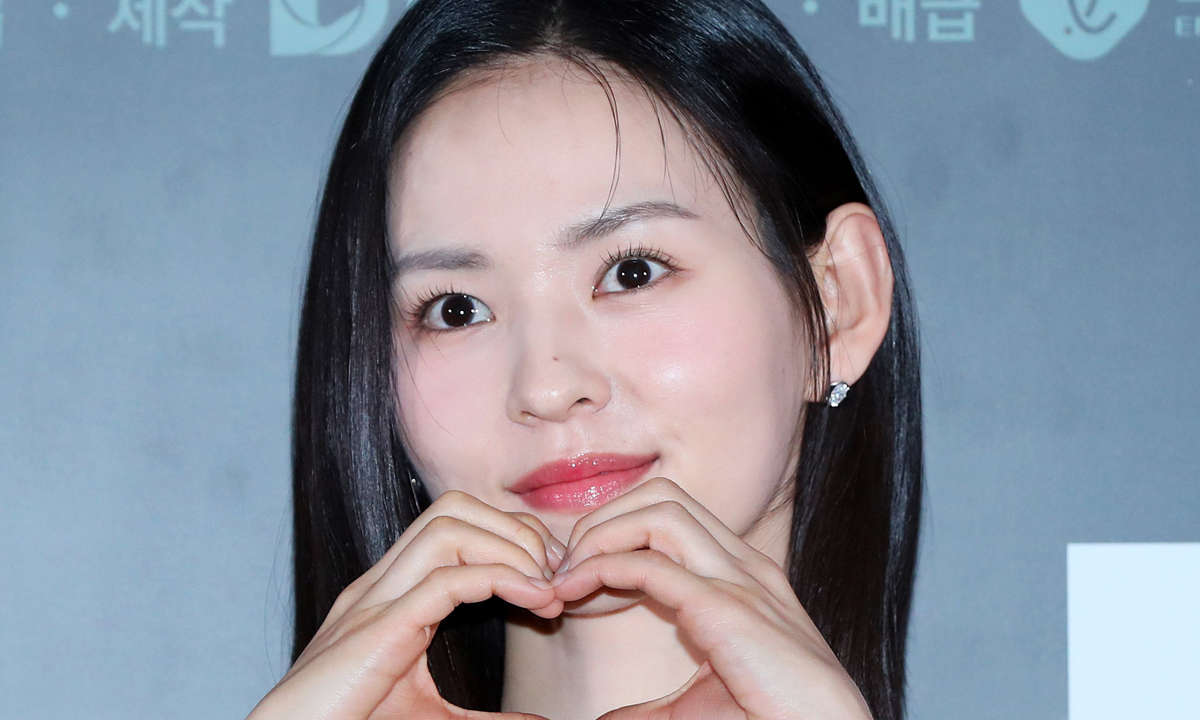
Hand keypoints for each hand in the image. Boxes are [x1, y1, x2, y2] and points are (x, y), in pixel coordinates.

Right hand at [247, 491, 564, 719]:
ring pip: (448, 526)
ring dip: (510, 547)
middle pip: (453, 508)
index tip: (552, 581)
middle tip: (556, 574)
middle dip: (514, 528)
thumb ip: (483, 718)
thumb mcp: (430, 718)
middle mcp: (379, 585)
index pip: (455, 523)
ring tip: (546, 588)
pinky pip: (446, 580)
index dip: (511, 537)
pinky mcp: (376, 631)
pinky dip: (499, 579)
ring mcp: (373, 602)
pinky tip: (533, 600)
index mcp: (389, 595)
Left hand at [552, 478, 873, 719]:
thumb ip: (654, 708)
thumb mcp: (703, 704)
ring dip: (601, 533)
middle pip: (662, 495)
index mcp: (744, 576)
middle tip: (567, 566)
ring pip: (658, 509)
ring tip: (569, 575)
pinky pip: (650, 564)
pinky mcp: (726, 609)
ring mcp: (739, 580)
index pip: (670, 516)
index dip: (616, 533)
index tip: (577, 577)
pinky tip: (575, 592)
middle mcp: (743, 565)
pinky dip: (602, 568)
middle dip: (604, 519)